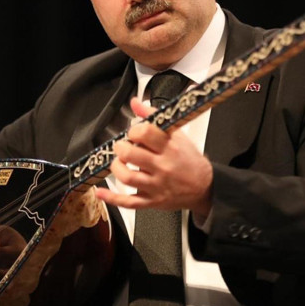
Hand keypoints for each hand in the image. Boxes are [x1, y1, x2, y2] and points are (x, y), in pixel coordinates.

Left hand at [95, 97, 212, 217]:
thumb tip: (136, 103)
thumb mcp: (178, 134)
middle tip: (123, 146)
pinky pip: (128, 202)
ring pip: (127, 177)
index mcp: (170, 147)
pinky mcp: (152, 201)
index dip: (134, 130)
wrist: (204, 186)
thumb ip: (154, 117)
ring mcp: (156, 186)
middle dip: (121, 147)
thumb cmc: (189, 159)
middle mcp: (163, 167)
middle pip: (131, 154)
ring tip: (119, 162)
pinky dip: (111, 198)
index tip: (134, 133)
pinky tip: (101, 191)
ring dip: (116, 167)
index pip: (145, 133)